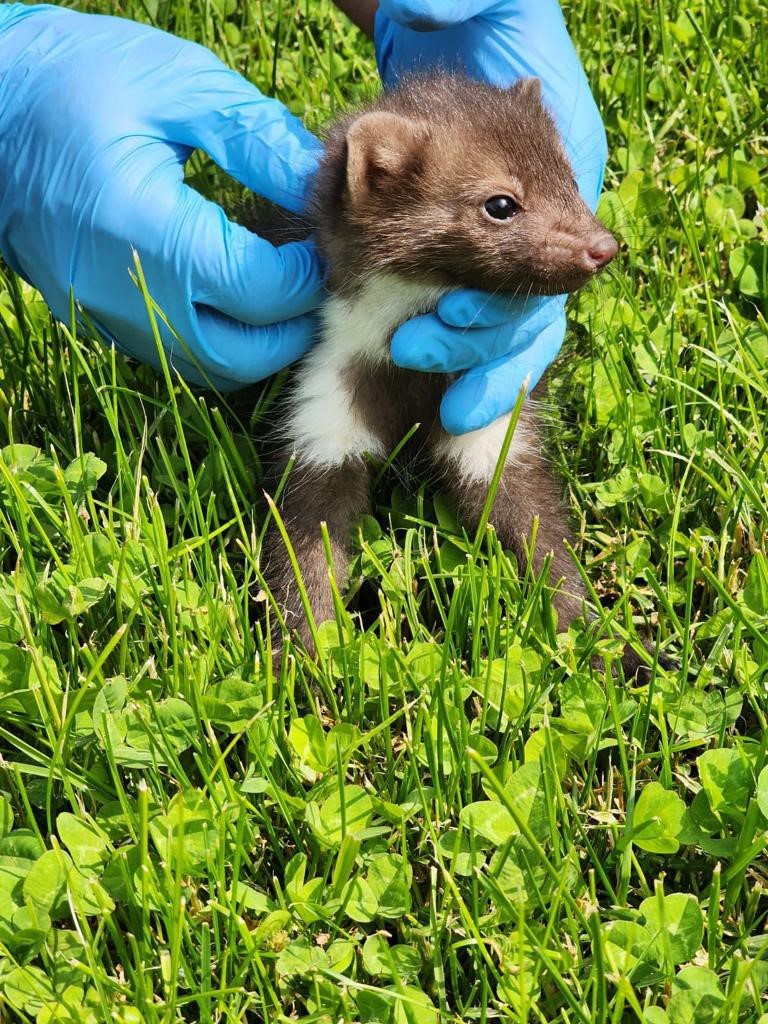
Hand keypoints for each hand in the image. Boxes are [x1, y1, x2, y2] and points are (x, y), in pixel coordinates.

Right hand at [0, 5, 324, 388]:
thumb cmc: (74, 79)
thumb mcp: (176, 85)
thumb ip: (254, 138)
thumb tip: (312, 182)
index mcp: (148, 229)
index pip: (258, 292)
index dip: (305, 278)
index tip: (321, 248)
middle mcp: (121, 288)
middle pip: (236, 355)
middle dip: (289, 331)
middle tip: (313, 289)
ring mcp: (99, 310)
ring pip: (200, 366)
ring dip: (251, 346)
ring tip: (278, 299)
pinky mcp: (88, 314)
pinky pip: (165, 350)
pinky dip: (209, 339)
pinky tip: (227, 299)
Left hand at [374, 0, 607, 432]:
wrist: (448, 24)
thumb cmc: (474, 11)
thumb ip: (474, 0)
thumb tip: (439, 7)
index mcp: (559, 165)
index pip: (558, 248)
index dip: (518, 293)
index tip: (461, 311)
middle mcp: (541, 214)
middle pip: (533, 306)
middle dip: (482, 344)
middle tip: (415, 346)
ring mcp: (506, 239)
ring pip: (509, 326)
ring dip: (467, 361)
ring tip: (416, 370)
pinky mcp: (463, 252)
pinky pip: (470, 316)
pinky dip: (453, 352)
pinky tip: (421, 380)